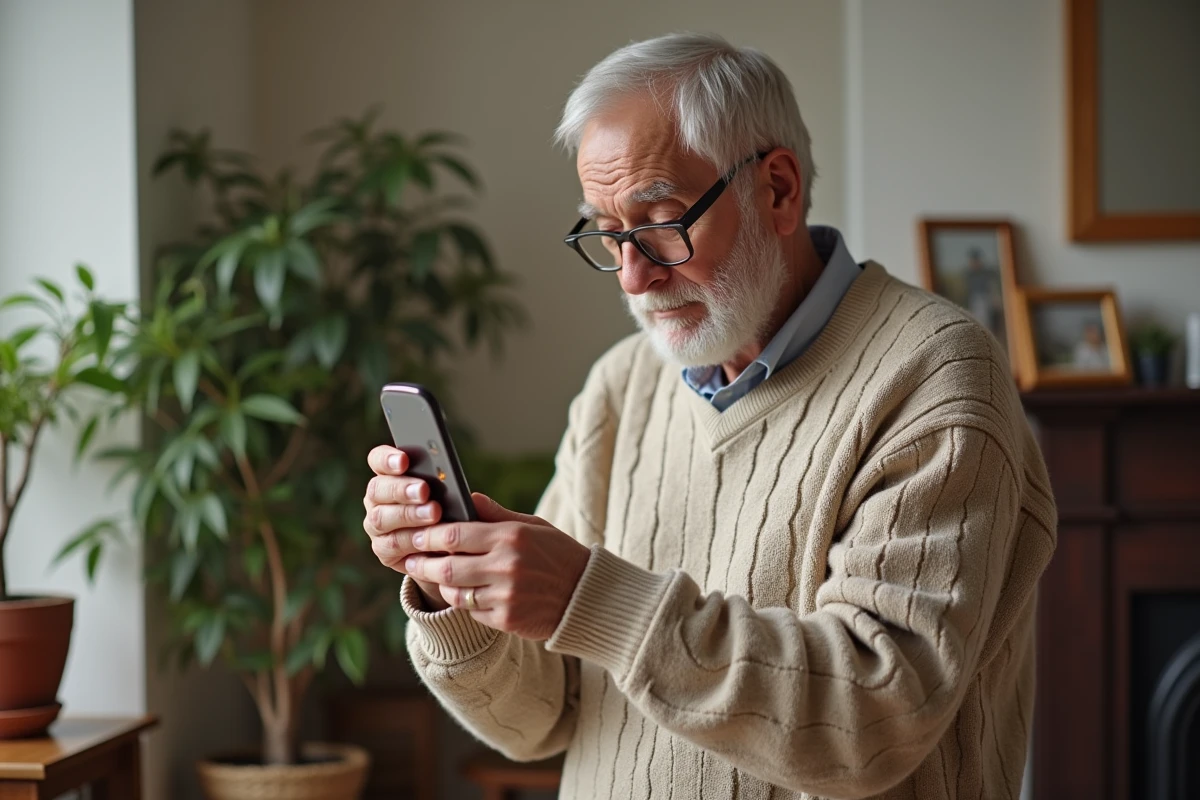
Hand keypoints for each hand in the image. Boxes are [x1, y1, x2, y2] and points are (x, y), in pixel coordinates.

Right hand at [362, 444, 448, 609]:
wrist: (452, 550)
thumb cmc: (455, 514)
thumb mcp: (459, 498)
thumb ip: (459, 490)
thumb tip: (470, 493)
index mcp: (390, 476)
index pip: (377, 460)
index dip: (387, 458)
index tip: (404, 460)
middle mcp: (377, 499)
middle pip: (377, 488)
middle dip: (401, 488)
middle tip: (424, 490)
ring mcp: (377, 525)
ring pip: (381, 517)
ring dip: (408, 514)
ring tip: (433, 513)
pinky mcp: (383, 550)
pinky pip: (390, 544)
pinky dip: (409, 540)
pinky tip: (425, 538)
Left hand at [403, 494, 591, 639]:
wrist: (586, 596)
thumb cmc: (557, 554)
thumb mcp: (532, 526)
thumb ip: (496, 514)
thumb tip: (466, 497)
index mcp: (511, 537)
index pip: (455, 534)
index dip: (428, 535)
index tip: (415, 535)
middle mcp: (506, 566)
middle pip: (446, 566)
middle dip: (421, 563)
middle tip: (410, 559)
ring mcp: (505, 596)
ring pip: (454, 592)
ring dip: (441, 584)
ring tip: (437, 576)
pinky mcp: (506, 620)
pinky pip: (471, 611)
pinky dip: (464, 602)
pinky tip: (465, 593)